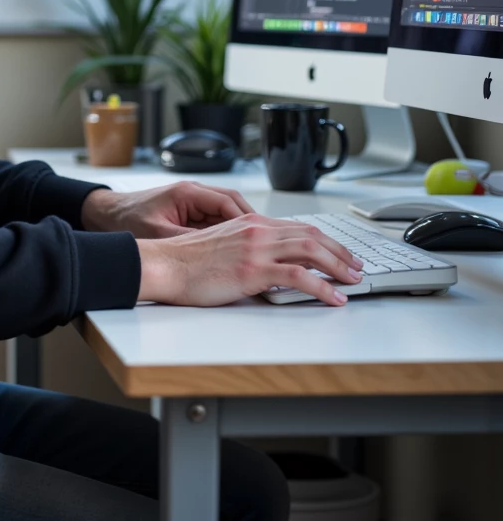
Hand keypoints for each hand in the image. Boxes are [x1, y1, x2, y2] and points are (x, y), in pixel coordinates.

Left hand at [81, 181, 252, 240]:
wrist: (105, 215)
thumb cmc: (126, 219)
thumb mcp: (158, 233)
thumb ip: (185, 239)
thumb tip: (213, 251)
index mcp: (187, 192)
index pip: (227, 202)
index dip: (246, 219)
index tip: (259, 235)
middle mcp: (192, 194)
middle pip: (232, 205)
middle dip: (249, 223)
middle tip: (265, 241)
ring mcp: (191, 203)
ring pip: (225, 214)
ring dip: (239, 229)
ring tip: (254, 246)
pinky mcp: (187, 213)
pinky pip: (213, 221)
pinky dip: (225, 233)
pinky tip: (233, 249)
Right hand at [135, 214, 365, 307]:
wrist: (164, 263)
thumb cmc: (185, 261)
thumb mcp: (222, 245)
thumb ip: (247, 248)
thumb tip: (269, 265)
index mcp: (251, 222)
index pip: (299, 227)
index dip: (325, 241)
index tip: (339, 253)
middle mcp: (258, 230)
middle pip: (312, 236)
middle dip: (340, 252)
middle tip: (356, 267)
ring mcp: (257, 248)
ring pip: (312, 251)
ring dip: (339, 267)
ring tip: (353, 282)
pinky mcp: (254, 269)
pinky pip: (299, 276)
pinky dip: (323, 287)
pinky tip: (334, 298)